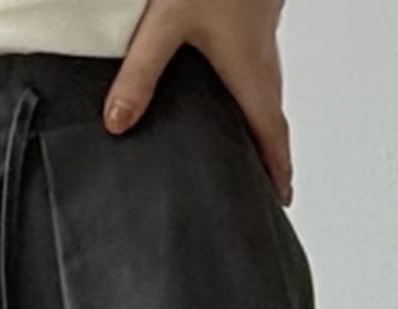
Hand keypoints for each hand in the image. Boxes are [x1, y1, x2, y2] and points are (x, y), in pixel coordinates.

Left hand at [103, 0, 292, 205]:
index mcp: (249, 72)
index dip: (276, 171)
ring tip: (245, 146)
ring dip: (260, 121)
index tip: (280, 200)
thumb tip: (117, 124)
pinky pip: (257, 65)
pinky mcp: (253, 15)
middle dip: (268, 154)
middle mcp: (263, 58)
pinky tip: (229, 88)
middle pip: (270, 118)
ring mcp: (261, 35)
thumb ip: (140, 73)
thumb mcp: (167, 22)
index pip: (269, 136)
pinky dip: (251, 89)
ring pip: (265, 90)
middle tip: (264, 183)